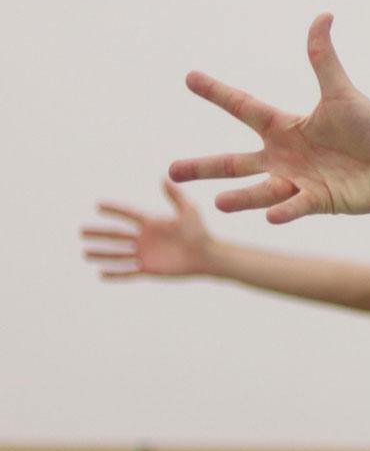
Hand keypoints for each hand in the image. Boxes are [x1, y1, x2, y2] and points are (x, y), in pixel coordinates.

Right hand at [81, 182, 213, 278]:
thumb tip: (164, 176)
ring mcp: (145, 253)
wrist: (207, 255)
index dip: (114, 209)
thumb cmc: (199, 231)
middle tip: (81, 230)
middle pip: (116, 235)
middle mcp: (145, 238)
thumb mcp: (188, 210)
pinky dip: (115, 273)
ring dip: (102, 253)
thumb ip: (175, 195)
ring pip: (118, 254)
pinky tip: (101, 273)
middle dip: (99, 233)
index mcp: (152, 222)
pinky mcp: (149, 269)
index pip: (128, 213)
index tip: (98, 204)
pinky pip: (128, 272)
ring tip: (85, 252)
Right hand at [169, 14, 369, 221]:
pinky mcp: (318, 201)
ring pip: (261, 191)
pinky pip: (297, 207)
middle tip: (170, 171)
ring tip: (218, 202)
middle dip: (204, 167)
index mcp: (285, 127)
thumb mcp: (340, 92)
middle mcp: (284, 156)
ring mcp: (298, 181)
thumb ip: (323, 59)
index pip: (244, 107)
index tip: (189, 76)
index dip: (218, 92)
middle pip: (236, 162)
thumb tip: (323, 15)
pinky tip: (270, 216)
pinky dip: (284, 211)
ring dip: (241, 197)